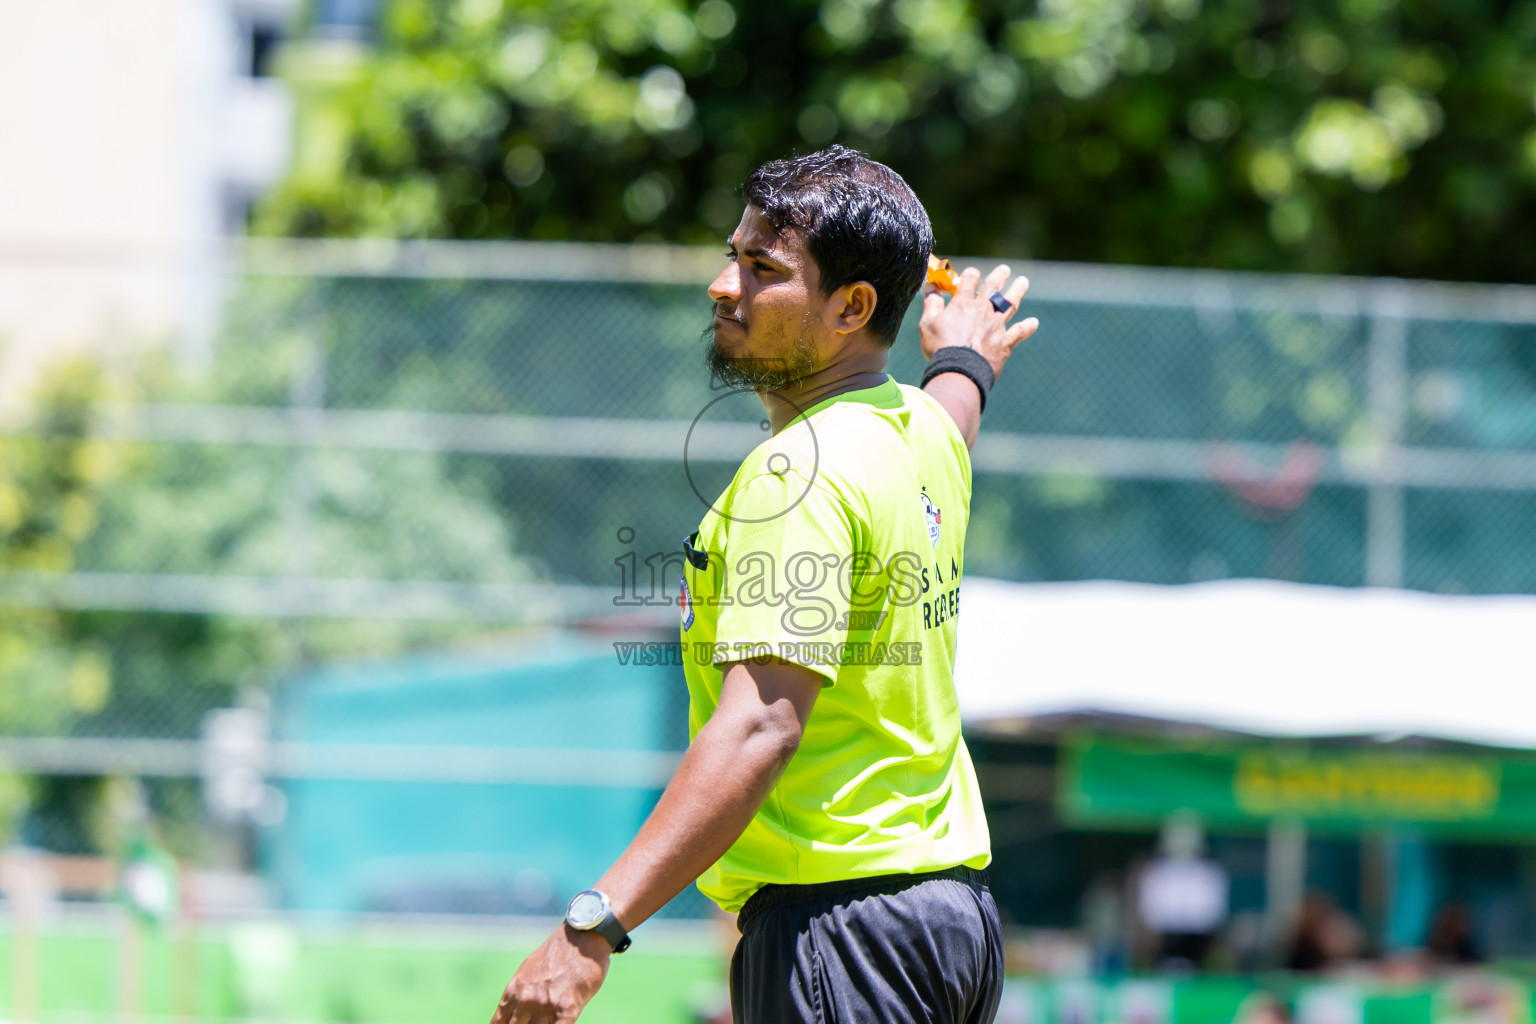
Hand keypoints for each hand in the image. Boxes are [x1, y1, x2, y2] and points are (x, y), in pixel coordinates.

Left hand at [489, 925, 611, 1023]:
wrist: (582, 937)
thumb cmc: (558, 956)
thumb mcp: (529, 971)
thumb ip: (520, 995)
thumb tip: (513, 1015)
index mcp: (514, 991)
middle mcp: (525, 1000)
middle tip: (534, 1019)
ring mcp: (545, 1005)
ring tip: (547, 1019)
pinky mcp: (566, 1008)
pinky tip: (560, 1022)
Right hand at [919, 263, 1038, 379]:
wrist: (960, 371)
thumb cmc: (941, 348)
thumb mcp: (928, 323)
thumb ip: (931, 303)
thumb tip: (930, 286)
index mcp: (963, 304)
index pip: (970, 279)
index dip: (970, 275)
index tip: (970, 275)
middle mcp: (983, 310)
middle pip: (994, 287)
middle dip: (999, 276)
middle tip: (1005, 269)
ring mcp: (996, 326)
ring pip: (1010, 303)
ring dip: (1017, 291)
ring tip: (1023, 281)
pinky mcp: (1004, 343)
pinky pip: (1019, 332)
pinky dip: (1027, 327)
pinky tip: (1034, 323)